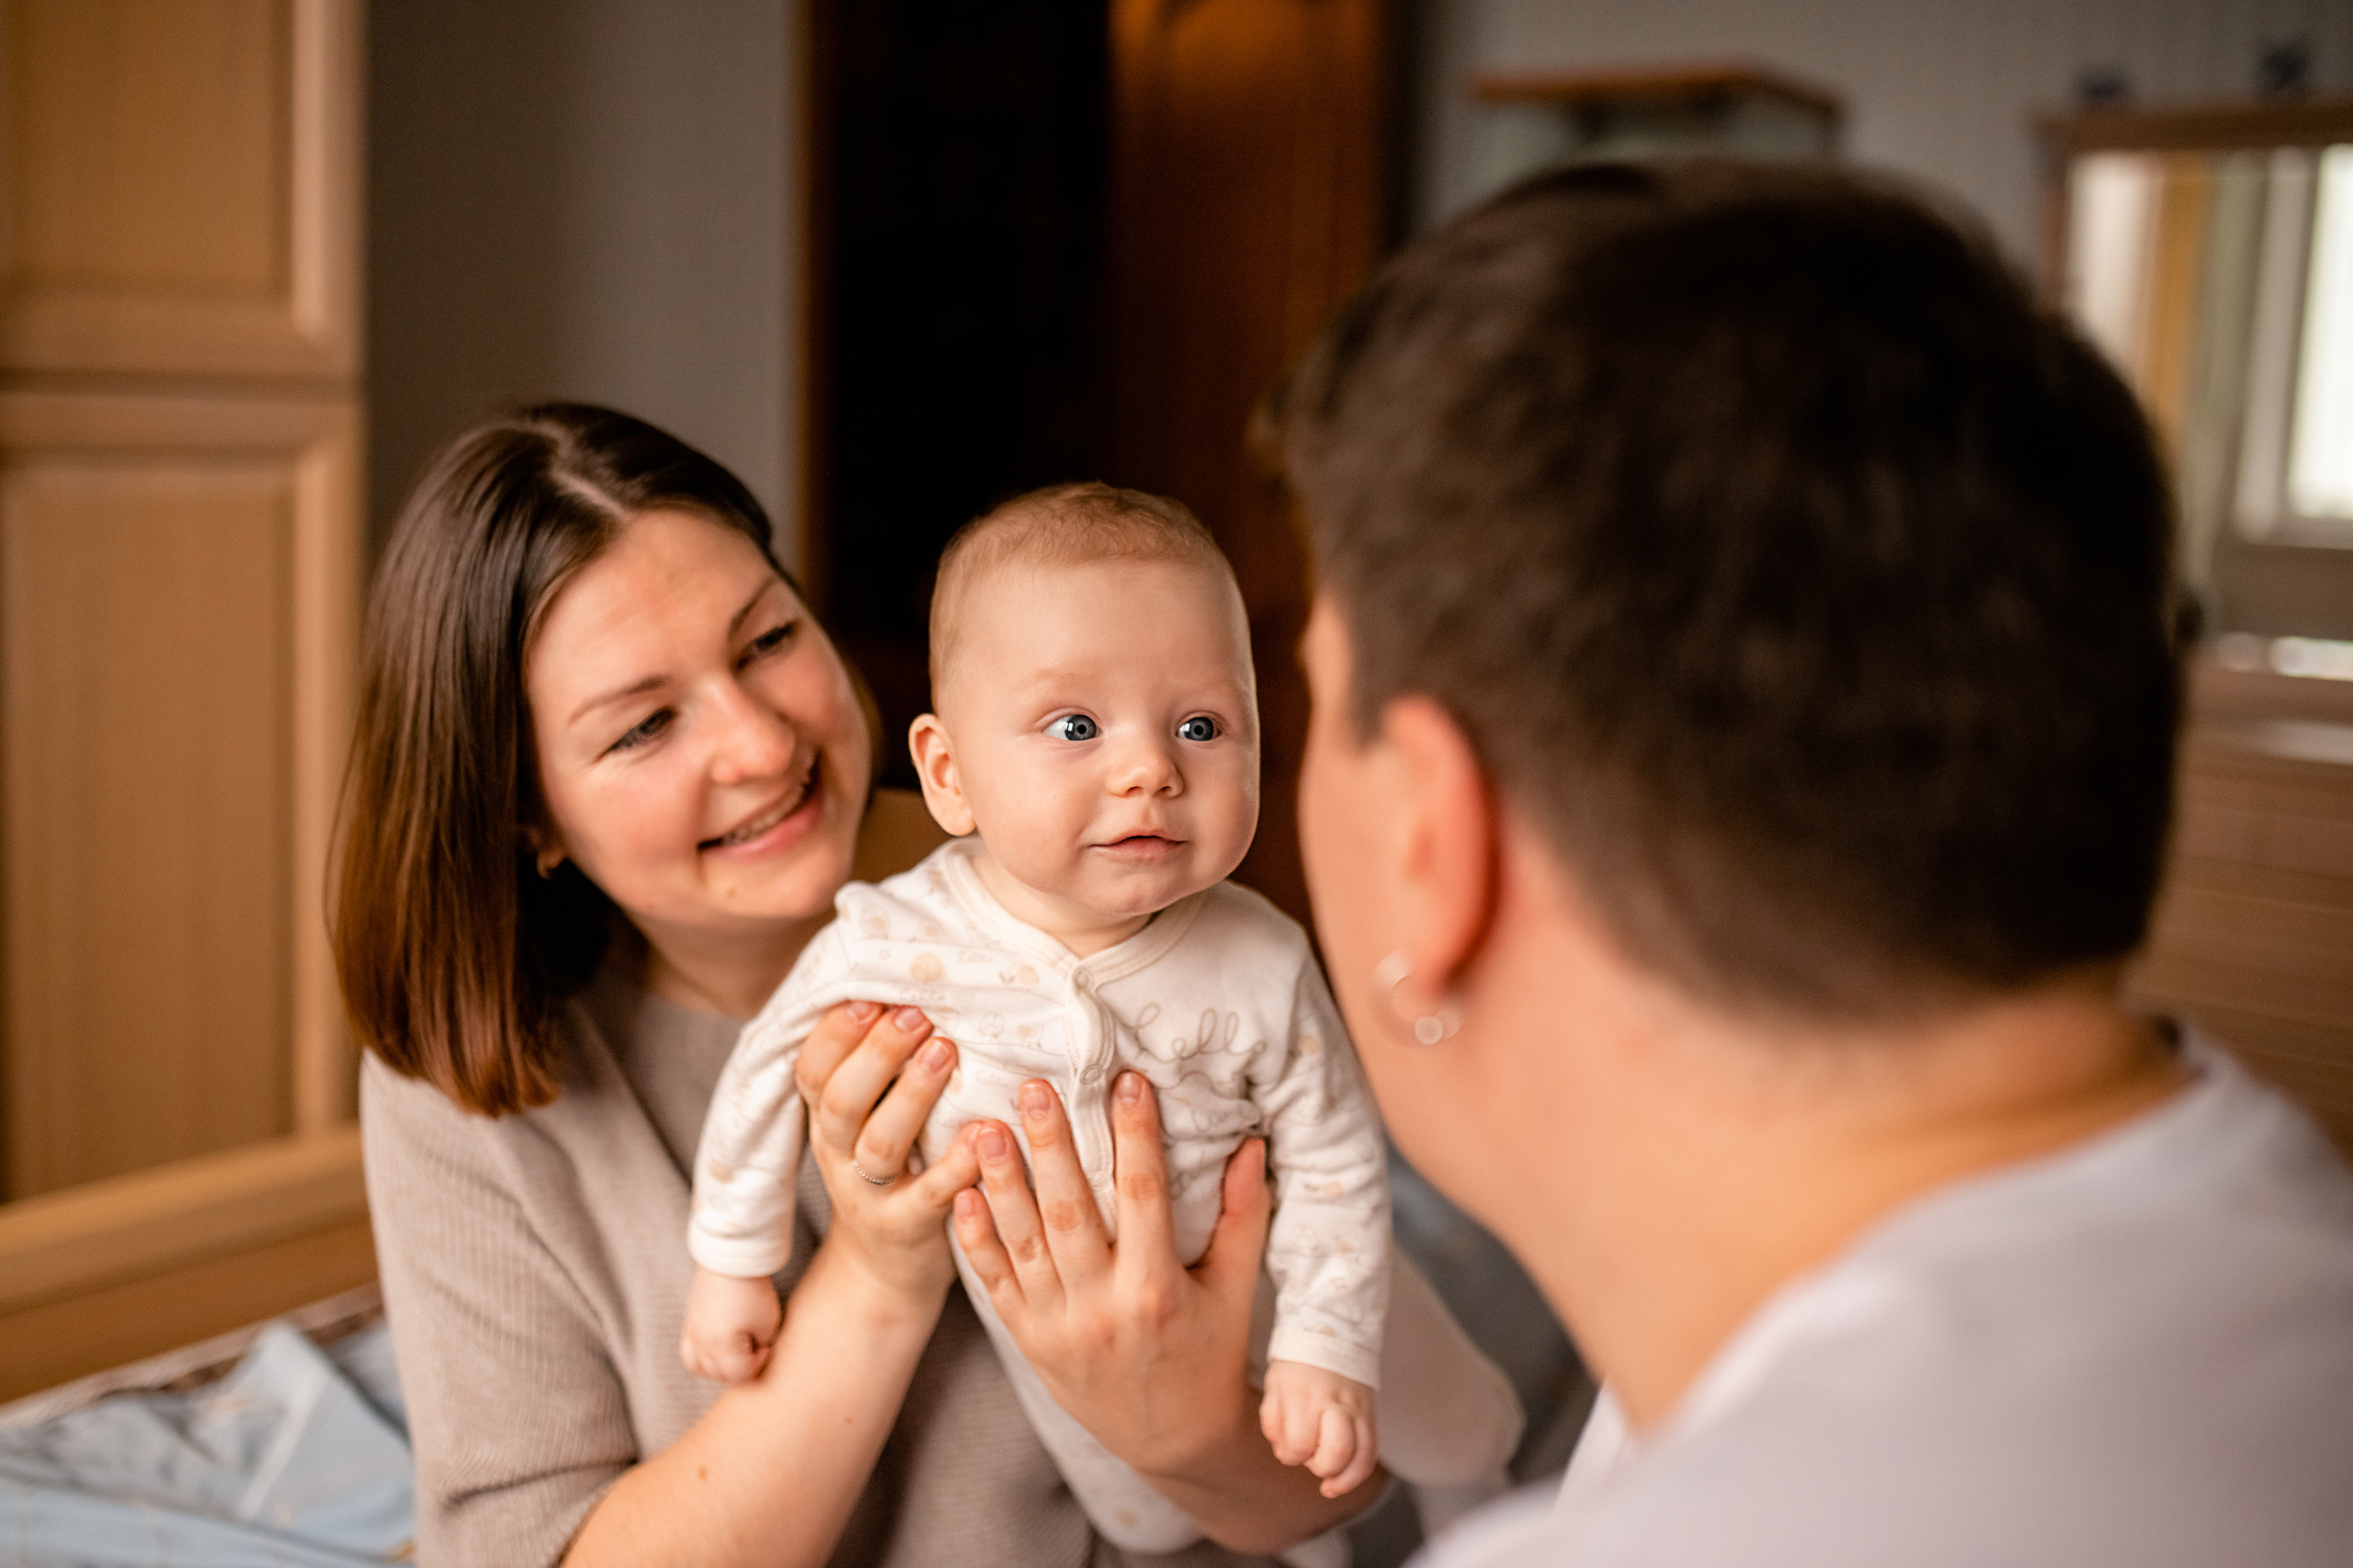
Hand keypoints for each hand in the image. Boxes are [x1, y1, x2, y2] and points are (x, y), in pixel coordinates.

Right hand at [681, 1266, 781, 1383]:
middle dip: (740, 1367)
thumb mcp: (768, 1323)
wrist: (730, 1260)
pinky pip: (689, 1353)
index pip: (740, 1374)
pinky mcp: (688, 1322)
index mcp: (722, 1346)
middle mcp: (702, 1343)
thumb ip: (762, 1347)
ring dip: (718, 1368)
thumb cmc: (753, 1291)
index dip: (759, 1363)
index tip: (768, 1345)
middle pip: (719, 1375)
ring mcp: (692, 1333)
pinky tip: (719, 1347)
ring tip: (735, 1353)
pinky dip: (703, 1357)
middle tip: (755, 1347)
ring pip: (699, 1368)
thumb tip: (756, 1354)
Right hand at [794, 1000, 979, 1303]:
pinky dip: (956, 1163)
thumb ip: (881, 1069)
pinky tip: (984, 1130)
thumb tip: (914, 987)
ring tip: (947, 1051)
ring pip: (879, 1143)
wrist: (883, 1272)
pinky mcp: (907, 1229)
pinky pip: (929, 1195)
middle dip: (876, 1053)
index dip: (836, 1032)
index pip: (812, 1069)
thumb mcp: (870, 1121)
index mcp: (828, 1119)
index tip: (872, 994)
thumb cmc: (893, 1172)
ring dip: (911, 1094)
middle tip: (918, 1014)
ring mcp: (869, 1195)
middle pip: (841, 1100)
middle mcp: (838, 1155)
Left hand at [952, 1069, 1266, 1477]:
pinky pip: (996, 1284)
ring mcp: (1058, 1327)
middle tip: (1033, 1086)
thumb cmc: (1209, 1354)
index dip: (1136, 1137)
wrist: (1171, 1440)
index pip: (1144, 1197)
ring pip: (1023, 1243)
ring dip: (1001, 1182)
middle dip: (1050, 1145)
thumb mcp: (1234, 1290)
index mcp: (1157, 1291)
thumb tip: (1251, 1146)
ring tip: (985, 1127)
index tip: (1127, 1082)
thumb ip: (1243, 1218)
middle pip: (1071, 1213)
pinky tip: (962, 1192)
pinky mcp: (1029, 1340)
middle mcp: (1102, 1309)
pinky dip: (976, 1239)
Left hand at [1261, 1360, 1378, 1497]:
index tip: (1287, 1449)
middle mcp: (1333, 1403)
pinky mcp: (1370, 1414)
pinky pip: (1372, 1451)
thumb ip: (1273, 1420)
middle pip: (1336, 1451)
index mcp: (1303, 1396)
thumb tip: (1283, 1450)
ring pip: (1360, 1456)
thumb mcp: (1274, 1385)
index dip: (1290, 1455)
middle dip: (1320, 1467)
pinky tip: (1345, 1479)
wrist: (1333, 1331)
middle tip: (1310, 1459)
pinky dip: (1360, 1472)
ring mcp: (1356, 1409)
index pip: (1299, 1443)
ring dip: (1344, 1478)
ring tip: (1329, 1484)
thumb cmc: (1297, 1363)